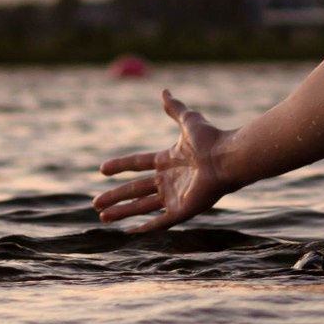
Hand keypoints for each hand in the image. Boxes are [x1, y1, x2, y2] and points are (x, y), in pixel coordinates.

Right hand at [93, 90, 235, 232]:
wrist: (227, 158)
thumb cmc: (211, 139)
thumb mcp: (189, 120)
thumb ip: (175, 108)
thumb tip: (164, 91)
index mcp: (168, 160)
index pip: (138, 164)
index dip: (120, 166)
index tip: (102, 170)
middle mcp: (169, 180)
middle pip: (135, 189)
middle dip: (115, 196)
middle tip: (95, 203)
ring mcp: (175, 196)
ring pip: (142, 207)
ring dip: (122, 212)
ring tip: (102, 217)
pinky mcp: (182, 210)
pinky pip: (160, 222)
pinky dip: (145, 228)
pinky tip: (129, 232)